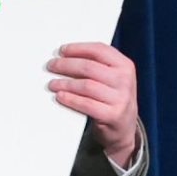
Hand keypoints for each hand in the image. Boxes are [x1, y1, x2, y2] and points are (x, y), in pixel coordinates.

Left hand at [46, 40, 140, 169]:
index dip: (78, 48)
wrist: (124, 126)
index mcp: (125, 66)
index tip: (62, 50)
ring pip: (86, 85)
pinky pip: (86, 104)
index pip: (100, 50)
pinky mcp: (113, 115)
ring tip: (52, 83)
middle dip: (66, 65)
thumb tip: (66, 55)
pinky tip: (60, 96)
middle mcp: (125, 80)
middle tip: (51, 65)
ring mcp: (121, 98)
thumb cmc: (112, 97)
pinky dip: (70, 99)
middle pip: (89, 67)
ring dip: (65, 83)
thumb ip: (97, 65)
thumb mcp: (112, 78)